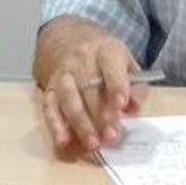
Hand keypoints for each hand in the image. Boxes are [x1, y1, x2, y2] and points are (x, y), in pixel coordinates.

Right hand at [41, 33, 147, 155]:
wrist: (71, 41)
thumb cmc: (107, 60)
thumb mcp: (127, 64)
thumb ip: (135, 86)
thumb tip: (133, 108)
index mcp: (105, 50)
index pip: (110, 66)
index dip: (116, 86)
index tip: (121, 106)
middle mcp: (81, 59)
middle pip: (89, 87)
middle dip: (100, 114)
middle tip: (111, 136)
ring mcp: (63, 74)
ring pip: (68, 98)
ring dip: (80, 123)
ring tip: (93, 144)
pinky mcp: (50, 88)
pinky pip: (50, 107)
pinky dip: (55, 125)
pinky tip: (64, 141)